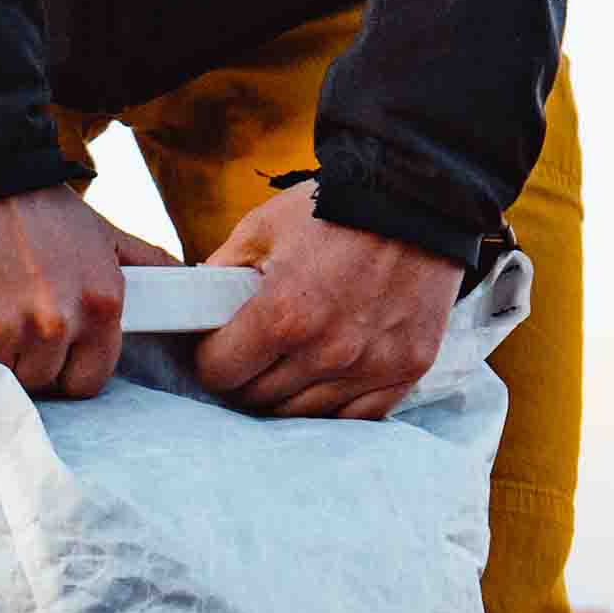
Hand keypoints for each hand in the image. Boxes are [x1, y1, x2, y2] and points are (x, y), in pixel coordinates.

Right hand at [0, 187, 177, 397]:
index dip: (64, 367)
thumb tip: (184, 283)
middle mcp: (55, 322)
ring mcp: (0, 330)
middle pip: (39, 381)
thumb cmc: (28, 201)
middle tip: (1, 310)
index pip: (87, 381)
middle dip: (21, 356)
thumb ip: (143, 264)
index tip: (44, 343)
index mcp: (99, 304)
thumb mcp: (100, 231)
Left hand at [194, 183, 466, 419]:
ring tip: (291, 361)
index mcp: (283, 315)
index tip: (218, 346)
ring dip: (289, 392)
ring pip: (303, 413)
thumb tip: (196, 310)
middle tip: (254, 352)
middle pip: (258, 399)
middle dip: (247, 376)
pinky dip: (335, 403)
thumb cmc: (336, 207)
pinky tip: (327, 378)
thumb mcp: (261, 228)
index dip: (211, 358)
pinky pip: (356, 417)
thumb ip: (220, 275)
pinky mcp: (406, 369)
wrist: (417, 195)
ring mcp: (369, 365)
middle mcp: (327, 351)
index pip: (220, 373)